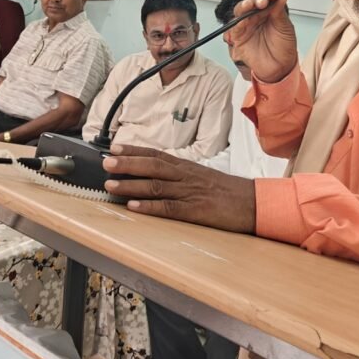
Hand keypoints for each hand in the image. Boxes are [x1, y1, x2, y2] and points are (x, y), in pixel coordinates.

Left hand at [102, 144, 255, 233]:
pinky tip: (134, 206)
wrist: (252, 202)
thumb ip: (179, 173)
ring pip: (156, 185)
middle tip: (106, 162)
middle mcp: (185, 176)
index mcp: (186, 166)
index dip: (134, 150)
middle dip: (127, 163)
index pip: (155, 154)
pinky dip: (150, 207)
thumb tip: (154, 172)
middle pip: (152, 166)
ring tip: (110, 185)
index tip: (114, 147)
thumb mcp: (201, 175)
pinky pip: (168, 208)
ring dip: (131, 184)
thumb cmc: (226, 190)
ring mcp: (189, 193)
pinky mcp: (195, 211)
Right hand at [227, 0, 297, 82]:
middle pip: (251, 0)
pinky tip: (243, 18)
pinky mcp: (238, 36)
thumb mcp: (286, 28)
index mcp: (269, 11)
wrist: (279, 68)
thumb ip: (280, 12)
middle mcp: (256, 16)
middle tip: (263, 1)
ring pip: (240, 10)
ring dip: (244, 5)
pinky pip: (234, 26)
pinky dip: (238, 21)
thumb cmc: (283, 48)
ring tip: (250, 5)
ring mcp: (247, 25)